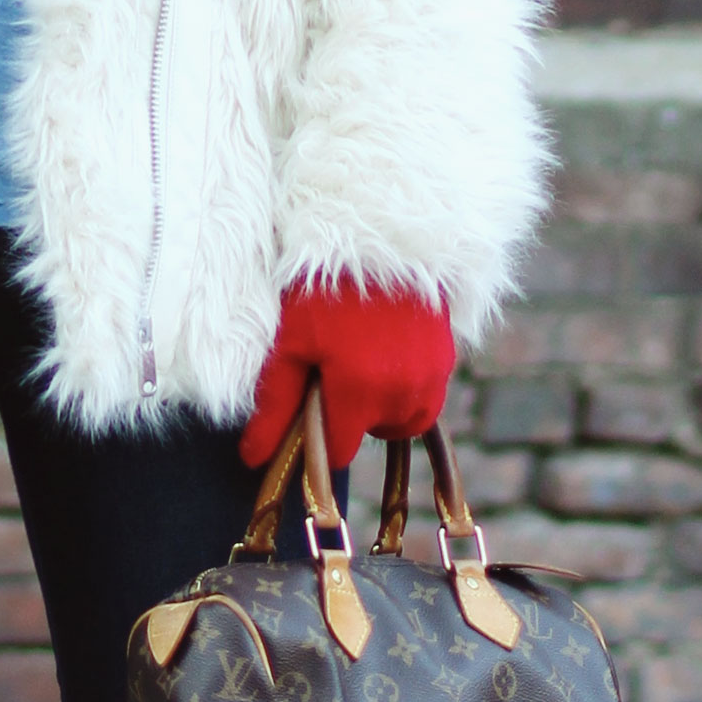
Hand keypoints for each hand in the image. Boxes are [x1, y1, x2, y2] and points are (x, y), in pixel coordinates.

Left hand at [239, 279, 455, 473]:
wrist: (379, 240)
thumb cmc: (324, 292)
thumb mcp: (291, 347)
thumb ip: (274, 408)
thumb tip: (253, 460)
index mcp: (359, 394)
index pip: (339, 453)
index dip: (320, 437)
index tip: (312, 408)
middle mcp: (402, 394)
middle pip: (374, 437)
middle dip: (354, 419)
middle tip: (337, 374)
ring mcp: (431, 378)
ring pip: (405, 422)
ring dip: (385, 409)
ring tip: (364, 368)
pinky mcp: (448, 359)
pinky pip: (428, 397)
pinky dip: (409, 389)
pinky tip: (387, 355)